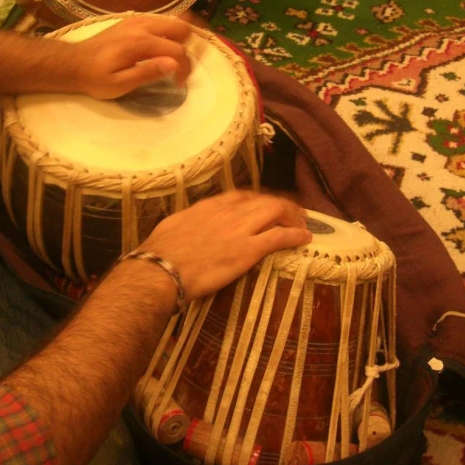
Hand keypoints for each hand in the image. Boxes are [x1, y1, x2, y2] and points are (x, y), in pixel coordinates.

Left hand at [74, 15, 190, 98]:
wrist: (72, 62)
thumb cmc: (95, 78)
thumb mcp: (120, 84)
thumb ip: (147, 73)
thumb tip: (174, 64)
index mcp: (140, 43)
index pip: (178, 51)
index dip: (184, 69)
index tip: (177, 83)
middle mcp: (142, 26)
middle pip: (182, 27)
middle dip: (187, 48)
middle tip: (179, 67)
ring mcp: (137, 20)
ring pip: (172, 20)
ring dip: (178, 39)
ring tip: (172, 58)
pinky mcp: (132, 20)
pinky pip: (159, 20)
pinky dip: (167, 32)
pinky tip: (159, 48)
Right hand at [138, 191, 310, 300]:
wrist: (161, 269)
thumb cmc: (159, 252)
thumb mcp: (174, 225)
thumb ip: (189, 221)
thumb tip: (190, 224)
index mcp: (210, 206)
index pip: (242, 196)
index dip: (259, 199)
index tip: (266, 205)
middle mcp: (228, 212)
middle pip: (264, 200)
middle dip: (282, 205)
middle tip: (294, 214)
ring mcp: (240, 229)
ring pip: (276, 212)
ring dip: (293, 217)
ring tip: (302, 224)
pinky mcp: (248, 250)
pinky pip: (279, 237)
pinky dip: (295, 235)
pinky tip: (305, 238)